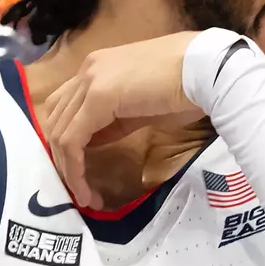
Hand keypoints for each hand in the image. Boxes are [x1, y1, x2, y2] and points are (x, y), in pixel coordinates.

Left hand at [43, 30, 205, 207]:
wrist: (209, 71)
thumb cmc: (188, 88)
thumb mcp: (143, 107)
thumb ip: (116, 119)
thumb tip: (95, 139)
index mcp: (99, 68)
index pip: (66, 107)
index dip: (68, 142)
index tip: (82, 172)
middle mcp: (88, 70)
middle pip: (55, 119)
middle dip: (62, 159)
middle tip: (79, 188)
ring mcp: (91, 81)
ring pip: (59, 132)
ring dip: (68, 169)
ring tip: (84, 196)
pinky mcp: (98, 97)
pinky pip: (73, 139)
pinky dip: (74, 168)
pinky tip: (85, 189)